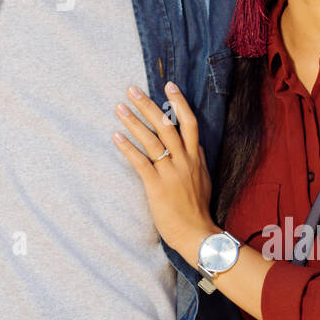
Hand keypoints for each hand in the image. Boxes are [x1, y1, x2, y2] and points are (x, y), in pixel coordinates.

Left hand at [112, 82, 218, 255]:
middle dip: (149, 105)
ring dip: (134, 122)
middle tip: (132, 90)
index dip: (179, 103)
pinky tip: (116, 136)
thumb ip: (197, 160)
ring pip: (152, 140)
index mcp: (196, 158)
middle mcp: (185, 161)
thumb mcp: (203, 179)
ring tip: (119, 107)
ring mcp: (171, 173)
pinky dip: (128, 148)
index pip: (190, 123)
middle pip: (167, 126)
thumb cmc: (197, 209)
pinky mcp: (157, 186)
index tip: (168, 86)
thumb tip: (194, 145)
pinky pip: (140, 162)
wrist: (196, 234)